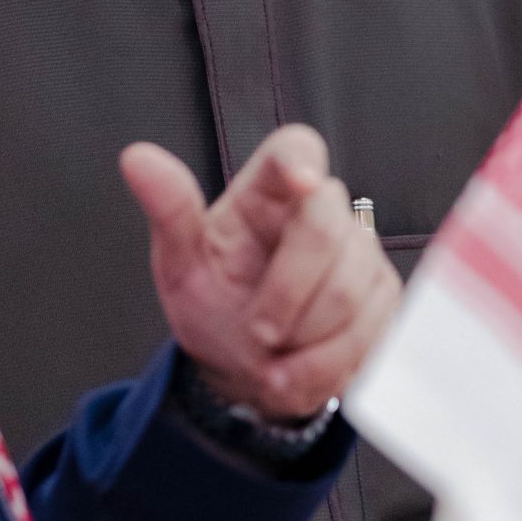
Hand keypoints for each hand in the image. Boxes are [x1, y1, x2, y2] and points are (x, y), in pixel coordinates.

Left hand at [120, 125, 399, 421]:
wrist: (247, 371)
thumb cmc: (215, 307)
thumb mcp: (181, 266)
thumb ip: (169, 211)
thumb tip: (136, 158)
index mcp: (268, 193)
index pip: (295, 149)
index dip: (302, 160)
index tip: (302, 181)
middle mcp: (323, 212)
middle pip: (326, 232)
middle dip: (287, 294)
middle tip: (257, 330)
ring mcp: (362, 256)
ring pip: (349, 292)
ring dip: (302, 340)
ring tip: (273, 352)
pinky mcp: (386, 302)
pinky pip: (369, 334)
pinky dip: (323, 366)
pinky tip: (297, 369)